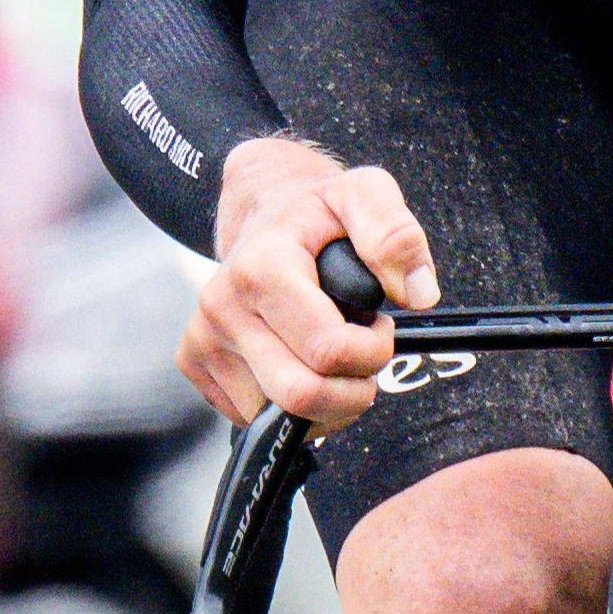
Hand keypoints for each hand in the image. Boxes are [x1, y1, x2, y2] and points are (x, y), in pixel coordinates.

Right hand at [188, 140, 433, 431]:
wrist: (263, 211)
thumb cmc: (317, 213)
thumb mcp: (365, 195)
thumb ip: (395, 235)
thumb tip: (418, 294)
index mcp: (260, 266)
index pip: (328, 352)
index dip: (371, 350)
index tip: (377, 324)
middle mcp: (221, 306)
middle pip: (300, 396)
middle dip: (350, 390)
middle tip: (360, 354)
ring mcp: (202, 339)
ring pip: (276, 417)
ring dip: (322, 401)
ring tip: (328, 353)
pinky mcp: (194, 363)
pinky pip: (252, 417)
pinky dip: (288, 407)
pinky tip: (298, 362)